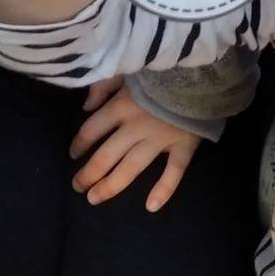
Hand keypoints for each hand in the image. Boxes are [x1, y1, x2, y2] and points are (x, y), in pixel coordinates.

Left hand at [69, 76, 199, 209]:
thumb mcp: (127, 68)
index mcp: (121, 106)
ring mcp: (160, 140)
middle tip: (78, 187)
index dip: (79, 143)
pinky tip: (151, 207)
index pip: (91, 130)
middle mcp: (135, 128)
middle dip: (89, 174)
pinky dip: (164, 190)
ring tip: (95, 199)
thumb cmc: (161, 68)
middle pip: (106, 156)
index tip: (73, 154)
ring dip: (110, 186)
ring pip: (131, 168)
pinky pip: (174, 172)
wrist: (201, 70)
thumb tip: (86, 107)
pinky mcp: (183, 146)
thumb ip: (104, 85)